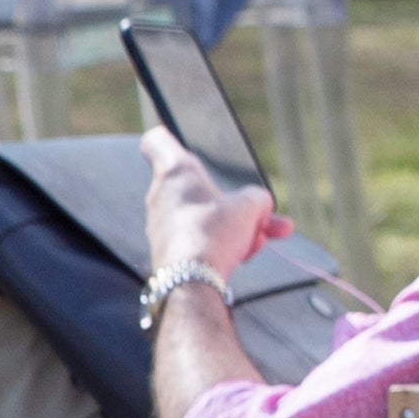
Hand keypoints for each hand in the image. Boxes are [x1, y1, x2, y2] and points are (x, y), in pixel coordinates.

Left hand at [141, 125, 280, 279]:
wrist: (192, 281)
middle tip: (262, 215)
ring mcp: (163, 225)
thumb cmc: (212, 234)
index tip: (178, 138)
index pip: (156, 142)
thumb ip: (257, 198)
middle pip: (201, 188)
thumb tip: (259, 204)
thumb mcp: (249, 206)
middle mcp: (162, 196)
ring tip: (261, 238)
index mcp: (175, 172)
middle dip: (236, 202)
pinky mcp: (170, 249)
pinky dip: (224, 245)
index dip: (168, 136)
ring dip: (237, 227)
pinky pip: (201, 240)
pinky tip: (245, 255)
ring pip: (206, 217)